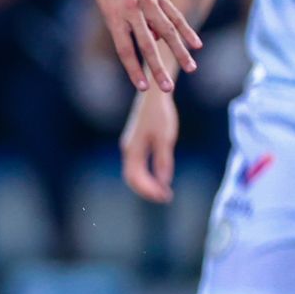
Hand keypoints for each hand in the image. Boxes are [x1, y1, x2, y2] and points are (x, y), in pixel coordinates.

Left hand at [84, 0, 200, 90]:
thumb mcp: (106, 2)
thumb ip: (127, 22)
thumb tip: (154, 40)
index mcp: (113, 15)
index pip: (124, 49)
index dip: (133, 69)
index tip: (141, 87)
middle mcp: (131, 10)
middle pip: (147, 45)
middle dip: (157, 68)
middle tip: (167, 88)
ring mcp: (147, 0)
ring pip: (166, 31)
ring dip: (179, 52)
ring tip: (191, 69)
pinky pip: (175, 14)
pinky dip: (186, 30)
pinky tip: (196, 44)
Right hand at [119, 87, 179, 203]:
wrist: (154, 95)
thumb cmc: (160, 115)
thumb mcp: (165, 138)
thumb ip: (163, 160)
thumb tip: (164, 182)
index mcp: (132, 149)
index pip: (136, 178)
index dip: (149, 190)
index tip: (165, 196)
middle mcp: (128, 150)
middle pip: (132, 178)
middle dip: (147, 190)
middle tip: (166, 198)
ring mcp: (131, 147)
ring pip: (134, 173)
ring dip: (147, 185)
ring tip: (163, 192)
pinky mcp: (136, 144)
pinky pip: (138, 166)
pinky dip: (147, 176)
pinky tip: (160, 178)